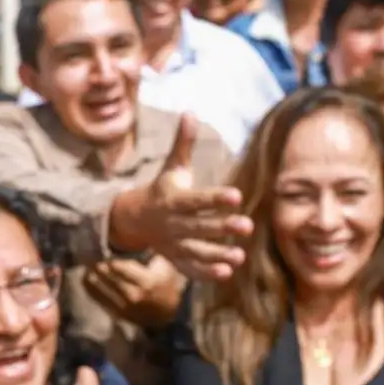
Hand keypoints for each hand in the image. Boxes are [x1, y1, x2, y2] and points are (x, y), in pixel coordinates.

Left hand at [84, 255, 187, 327]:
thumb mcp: (164, 266)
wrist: (170, 314)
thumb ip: (148, 253)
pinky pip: (97, 299)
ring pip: (97, 287)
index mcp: (146, 280)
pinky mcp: (117, 314)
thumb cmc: (166, 285)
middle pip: (105, 275)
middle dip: (95, 263)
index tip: (100, 246)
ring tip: (86, 263)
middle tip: (88, 252)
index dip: (106, 256)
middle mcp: (132, 294)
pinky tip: (87, 278)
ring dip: (89, 274)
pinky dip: (90, 287)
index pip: (118, 266)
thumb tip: (130, 238)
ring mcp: (123, 306)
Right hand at [109, 115, 252, 280]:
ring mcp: (173, 244)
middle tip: (248, 226)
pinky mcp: (175, 259)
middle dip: (222, 228)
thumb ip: (183, 143)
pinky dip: (205, 272)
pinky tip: (227, 272)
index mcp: (174, 199)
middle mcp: (173, 223)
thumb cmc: (164, 188)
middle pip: (199, 227)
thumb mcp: (172, 166)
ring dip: (217, 254)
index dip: (215, 198)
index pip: (197, 200)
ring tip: (240, 256)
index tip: (236, 196)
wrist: (135, 219)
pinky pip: (190, 268)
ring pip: (196, 251)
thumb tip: (190, 111)